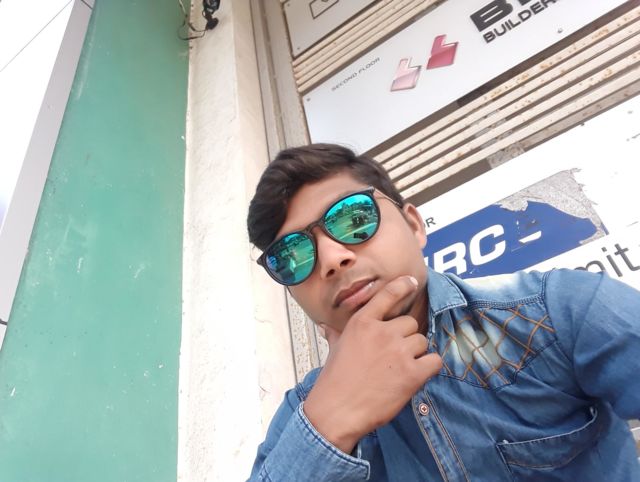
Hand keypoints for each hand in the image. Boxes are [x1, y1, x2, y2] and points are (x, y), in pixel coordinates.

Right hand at [303, 276, 442, 453]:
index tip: (411, 282)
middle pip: (410, 323)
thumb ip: (336, 333)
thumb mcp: (334, 348)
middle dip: (406, 338)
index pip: (388, 295)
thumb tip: (326, 326)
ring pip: (422, 341)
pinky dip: (429, 367)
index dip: (402, 286)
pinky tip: (416, 375)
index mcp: (362, 322)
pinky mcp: (412, 373)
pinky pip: (434, 361)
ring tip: (400, 369)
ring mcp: (399, 351)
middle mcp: (382, 332)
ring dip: (416, 354)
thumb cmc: (334, 380)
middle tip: (394, 356)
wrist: (337, 410)